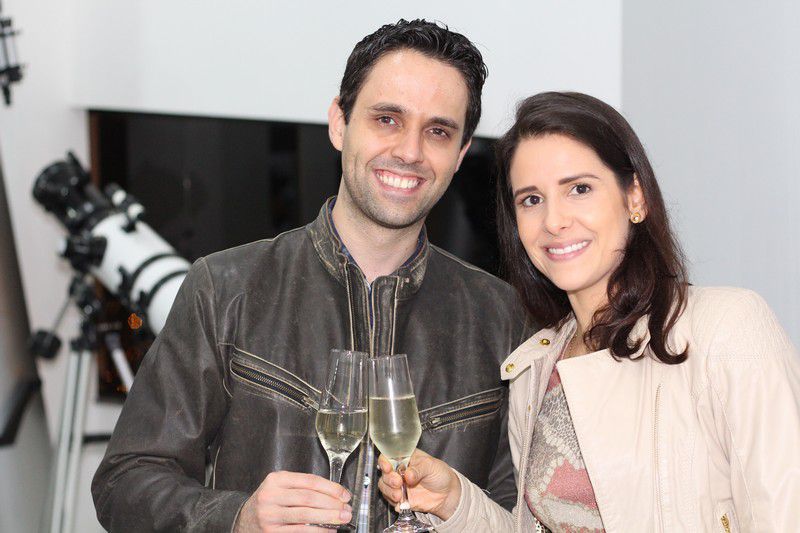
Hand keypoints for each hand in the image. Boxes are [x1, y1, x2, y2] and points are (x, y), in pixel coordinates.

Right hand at [233, 471, 351, 531]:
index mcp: (276, 480)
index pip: (310, 481)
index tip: (344, 494)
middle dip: (332, 504)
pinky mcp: (272, 532)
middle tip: (347, 509)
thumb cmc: (269, 501)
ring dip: (328, 518)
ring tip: (341, 519)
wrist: (244, 520)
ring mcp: (270, 515)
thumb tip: (334, 495)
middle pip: (309, 498)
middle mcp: (271, 496)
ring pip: (306, 515)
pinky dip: (317, 530)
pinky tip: (327, 530)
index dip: (331, 488)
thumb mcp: (280, 487)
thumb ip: (302, 487)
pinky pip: (300, 531)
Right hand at [376, 449, 460, 520]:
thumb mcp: (431, 466)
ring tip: (399, 496)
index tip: (387, 468)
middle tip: (398, 483)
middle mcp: (398, 471)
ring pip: (384, 487)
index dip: (384, 461)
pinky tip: (401, 503)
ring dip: (389, 492)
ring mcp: (399, 485)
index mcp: (405, 458)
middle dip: (388, 479)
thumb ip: (419, 469)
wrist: (447, 495)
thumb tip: (408, 475)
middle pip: (384, 473)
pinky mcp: (400, 499)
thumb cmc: (440, 474)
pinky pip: (391, 501)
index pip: (388, 456)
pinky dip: (394, 503)